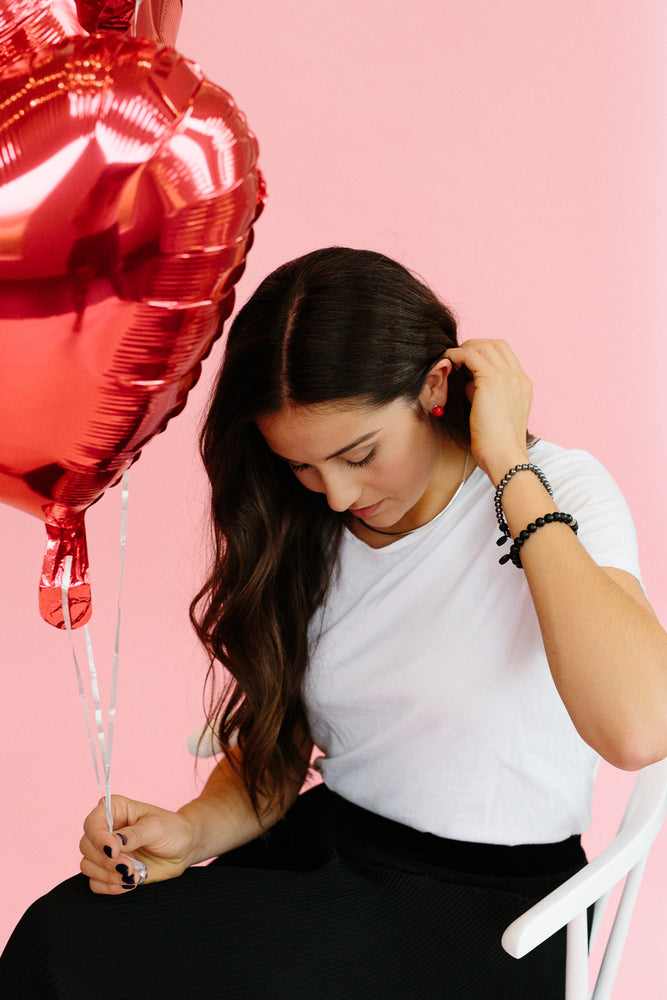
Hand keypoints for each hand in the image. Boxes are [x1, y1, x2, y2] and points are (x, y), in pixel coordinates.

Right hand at [80, 795, 196, 894]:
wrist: (184, 849)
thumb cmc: (172, 830)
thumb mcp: (157, 827)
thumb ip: (135, 835)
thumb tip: (114, 843)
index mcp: (115, 810)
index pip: (93, 822)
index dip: (99, 838)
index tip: (114, 851)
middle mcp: (105, 829)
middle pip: (86, 846)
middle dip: (106, 861)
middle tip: (129, 867)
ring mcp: (105, 851)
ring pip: (88, 866)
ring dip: (108, 875)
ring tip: (133, 875)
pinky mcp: (109, 870)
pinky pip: (95, 882)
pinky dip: (109, 886)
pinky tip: (129, 883)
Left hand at [445, 339, 532, 482]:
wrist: (505, 458)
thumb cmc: (497, 445)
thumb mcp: (496, 415)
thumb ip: (487, 396)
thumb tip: (469, 385)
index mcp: (523, 385)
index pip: (505, 355)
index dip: (484, 353)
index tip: (467, 362)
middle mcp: (518, 377)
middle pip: (495, 344)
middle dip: (474, 346)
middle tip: (456, 357)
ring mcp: (507, 377)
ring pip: (483, 346)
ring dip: (463, 349)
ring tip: (449, 360)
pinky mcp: (491, 381)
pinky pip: (470, 355)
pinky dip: (456, 354)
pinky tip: (446, 362)